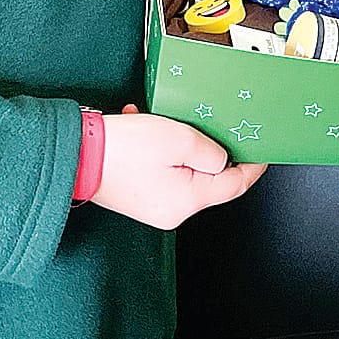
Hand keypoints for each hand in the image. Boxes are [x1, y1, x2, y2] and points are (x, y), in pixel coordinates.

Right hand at [91, 105, 266, 229]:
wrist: (77, 153)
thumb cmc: (122, 148)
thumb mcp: (180, 139)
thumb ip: (210, 152)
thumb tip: (221, 160)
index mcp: (186, 202)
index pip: (234, 186)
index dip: (252, 166)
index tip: (262, 152)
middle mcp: (172, 211)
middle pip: (210, 180)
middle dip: (212, 151)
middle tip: (208, 127)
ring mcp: (154, 206)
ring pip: (186, 173)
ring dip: (183, 147)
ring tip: (167, 127)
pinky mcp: (140, 197)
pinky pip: (164, 172)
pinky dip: (162, 151)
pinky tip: (149, 132)